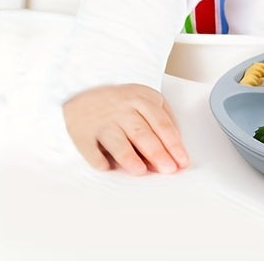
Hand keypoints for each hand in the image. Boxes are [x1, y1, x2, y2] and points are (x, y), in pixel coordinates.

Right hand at [63, 84, 189, 174]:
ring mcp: (103, 121)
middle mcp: (123, 109)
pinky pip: (92, 151)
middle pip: (143, 134)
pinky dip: (99, 161)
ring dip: (130, 158)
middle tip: (169, 169)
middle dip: (158, 153)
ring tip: (141, 171)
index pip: (162, 124)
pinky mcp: (83, 134)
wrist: (82, 91)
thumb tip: (176, 148)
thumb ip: (163, 119)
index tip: (182, 161)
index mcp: (142, 99)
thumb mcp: (146, 100)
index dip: (174, 144)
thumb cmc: (121, 101)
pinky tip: (108, 168)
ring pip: (119, 142)